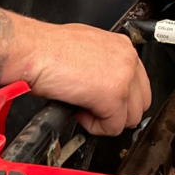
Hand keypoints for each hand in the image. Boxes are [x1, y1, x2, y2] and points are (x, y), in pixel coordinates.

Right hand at [22, 21, 151, 135]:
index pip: (139, 83)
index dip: (120, 98)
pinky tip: (78, 112)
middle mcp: (128, 60)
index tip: (101, 99)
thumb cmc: (48, 48)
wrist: (34, 50)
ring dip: (106, 120)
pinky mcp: (112, 97)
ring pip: (130, 118)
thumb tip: (102, 81)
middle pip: (140, 102)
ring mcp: (124, 78)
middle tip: (93, 108)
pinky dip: (94, 127)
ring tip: (83, 108)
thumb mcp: (86, 47)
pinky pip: (113, 127)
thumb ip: (103, 64)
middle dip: (117, 112)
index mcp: (123, 47)